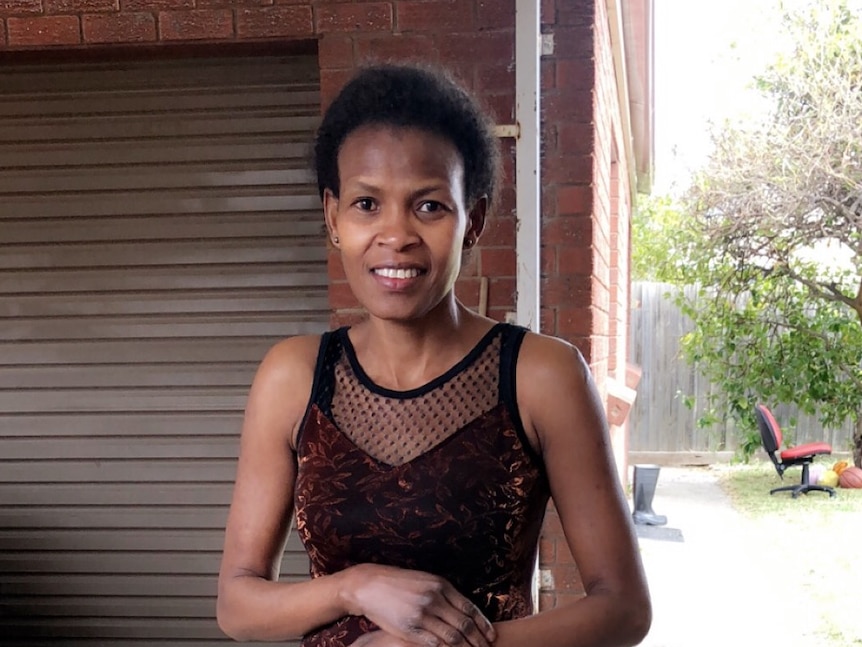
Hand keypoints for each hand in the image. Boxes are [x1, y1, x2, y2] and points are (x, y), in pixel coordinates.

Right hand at [342, 564, 495, 646]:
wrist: (370, 585)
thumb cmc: (399, 583)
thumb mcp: (426, 581)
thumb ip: (444, 594)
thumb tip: (464, 609)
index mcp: (441, 585)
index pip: (470, 608)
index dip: (483, 624)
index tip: (492, 636)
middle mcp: (434, 598)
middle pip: (464, 624)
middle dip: (478, 640)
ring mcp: (422, 614)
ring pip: (452, 637)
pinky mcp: (410, 628)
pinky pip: (434, 644)